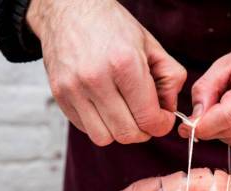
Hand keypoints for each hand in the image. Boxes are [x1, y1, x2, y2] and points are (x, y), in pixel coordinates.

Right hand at [27, 0, 186, 145]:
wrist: (70, 9)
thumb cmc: (114, 27)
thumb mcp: (152, 46)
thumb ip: (170, 80)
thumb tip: (169, 111)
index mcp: (124, 64)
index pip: (149, 119)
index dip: (162, 125)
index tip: (162, 118)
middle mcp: (96, 78)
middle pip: (127, 134)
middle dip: (143, 131)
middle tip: (145, 117)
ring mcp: (74, 89)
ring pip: (104, 138)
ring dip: (119, 131)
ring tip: (124, 114)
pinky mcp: (60, 95)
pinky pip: (85, 128)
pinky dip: (99, 124)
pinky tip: (105, 106)